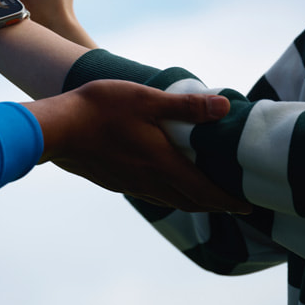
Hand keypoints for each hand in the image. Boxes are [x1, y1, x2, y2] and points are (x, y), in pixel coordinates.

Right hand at [25, 80, 251, 212]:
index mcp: (162, 164)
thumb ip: (186, 106)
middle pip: (191, 202)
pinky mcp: (115, 182)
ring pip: (170, 201)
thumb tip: (226, 108)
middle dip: (215, 205)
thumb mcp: (146, 99)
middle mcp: (150, 181)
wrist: (55, 130)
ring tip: (206, 196)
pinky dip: (168, 195)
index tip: (249, 206)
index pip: (205, 192)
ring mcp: (130, 184)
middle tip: (234, 203)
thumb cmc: (101, 108)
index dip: (230, 201)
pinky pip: (151, 195)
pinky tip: (165, 184)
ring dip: (192, 201)